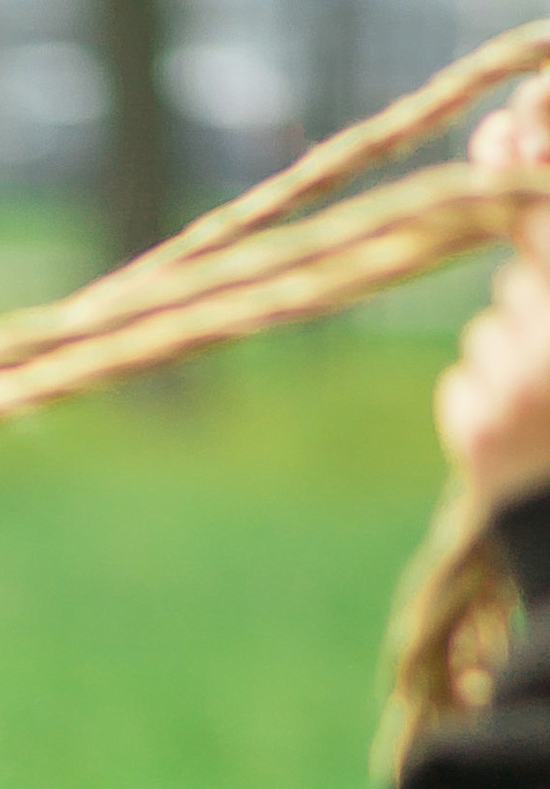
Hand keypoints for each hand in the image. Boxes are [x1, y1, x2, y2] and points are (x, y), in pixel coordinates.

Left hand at [443, 79, 549, 516]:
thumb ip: (544, 246)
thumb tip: (499, 141)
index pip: (543, 222)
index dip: (532, 197)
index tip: (518, 189)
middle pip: (525, 276)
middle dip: (535, 295)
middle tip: (549, 351)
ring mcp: (520, 383)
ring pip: (493, 324)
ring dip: (511, 347)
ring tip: (544, 398)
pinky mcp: (478, 427)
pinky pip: (465, 377)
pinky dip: (484, 395)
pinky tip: (515, 429)